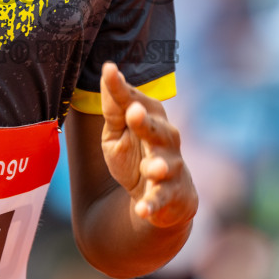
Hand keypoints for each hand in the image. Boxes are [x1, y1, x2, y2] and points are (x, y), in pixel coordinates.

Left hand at [98, 62, 197, 229]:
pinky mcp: (169, 195)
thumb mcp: (118, 132)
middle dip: (146, 122)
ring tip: (151, 168)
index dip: (121, 88)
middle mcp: (165, 139)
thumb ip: (113, 107)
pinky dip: (152, 205)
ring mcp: (170, 168)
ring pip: (165, 166)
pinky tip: (142, 209)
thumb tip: (108, 72)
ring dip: (158, 167)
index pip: (133, 101)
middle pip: (156, 129)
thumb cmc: (136, 156)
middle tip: (134, 112)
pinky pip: (160, 200)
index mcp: (151, 118)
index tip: (109, 70)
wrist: (161, 198)